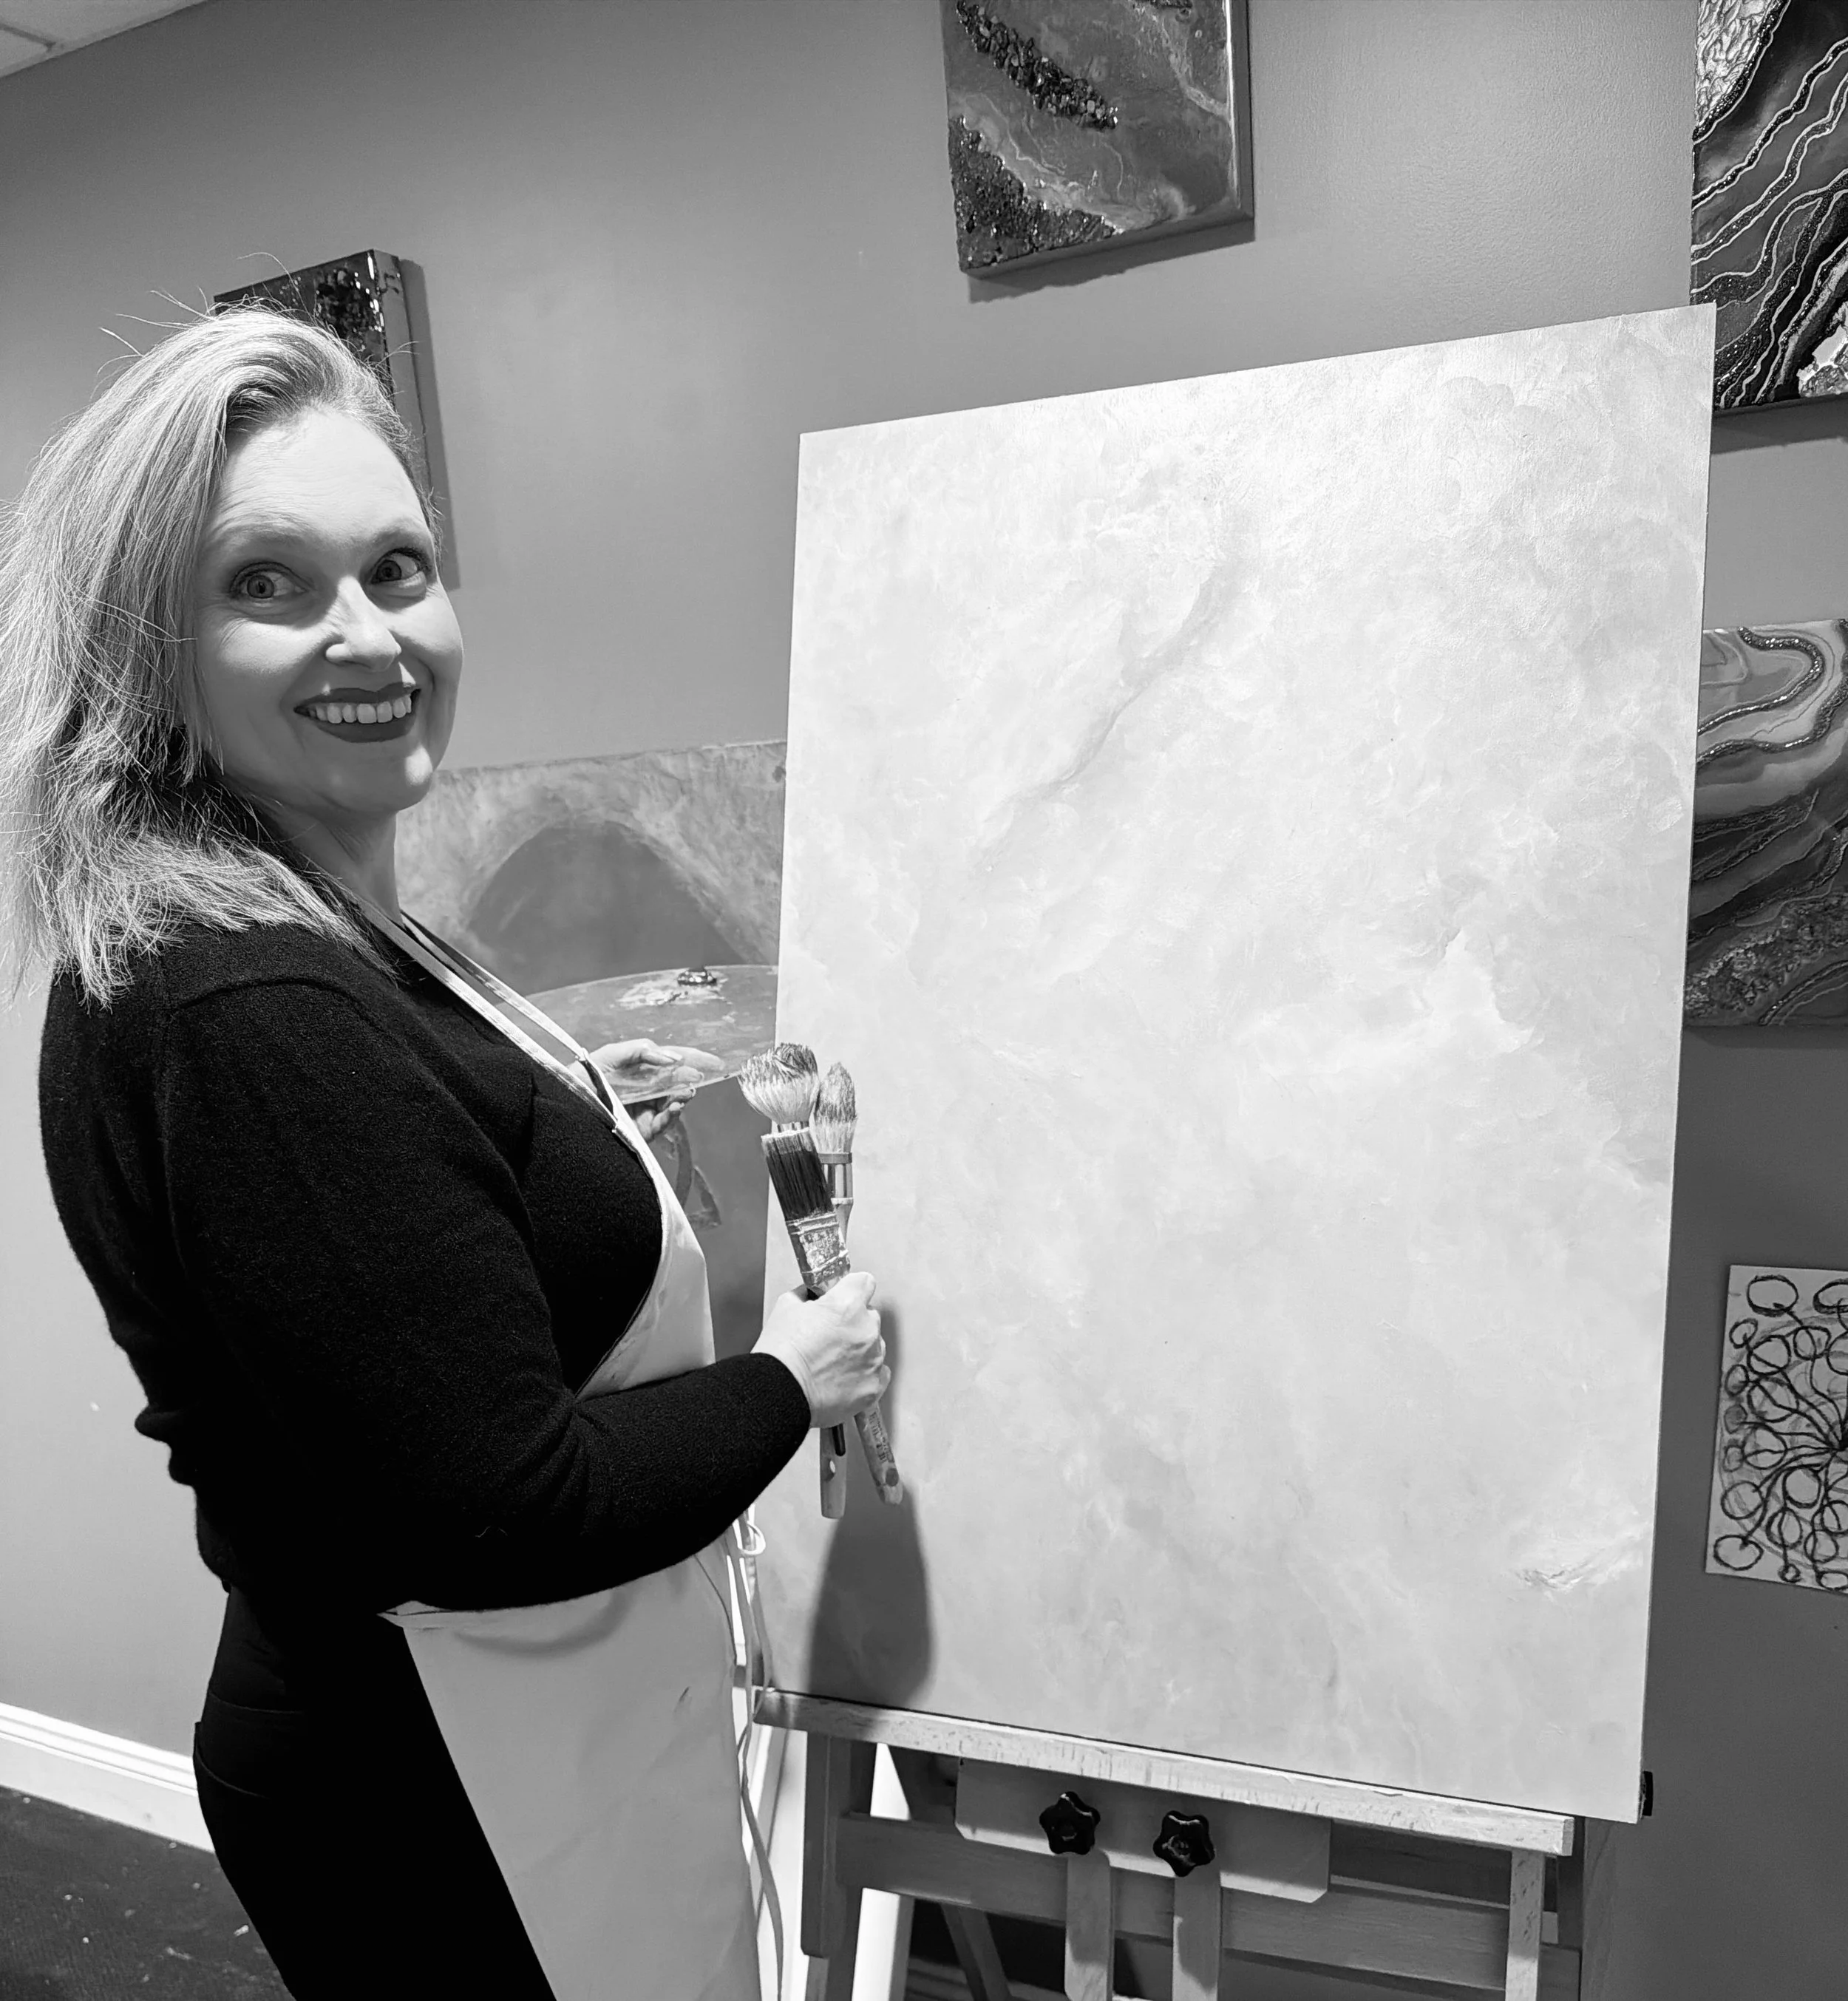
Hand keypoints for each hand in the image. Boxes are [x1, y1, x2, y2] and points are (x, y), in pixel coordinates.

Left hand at [589, 1040, 725, 1127]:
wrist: (563, 1107)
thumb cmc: (579, 1079)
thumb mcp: (608, 1056)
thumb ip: (639, 1051)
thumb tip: (671, 1057)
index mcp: (636, 1072)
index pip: (668, 1064)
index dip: (689, 1059)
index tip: (711, 1059)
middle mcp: (642, 1092)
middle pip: (675, 1084)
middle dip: (690, 1078)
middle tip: (702, 1074)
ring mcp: (643, 1112)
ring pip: (672, 1103)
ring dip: (683, 1096)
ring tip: (687, 1091)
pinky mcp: (641, 1132)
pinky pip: (663, 1123)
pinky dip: (672, 1114)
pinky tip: (675, 1105)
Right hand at [754, 1273, 888, 1430]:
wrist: (777, 1395)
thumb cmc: (779, 1355)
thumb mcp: (786, 1306)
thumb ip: (807, 1295)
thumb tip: (813, 1295)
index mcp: (847, 1305)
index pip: (864, 1282)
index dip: (851, 1289)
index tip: (843, 1296)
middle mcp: (866, 1330)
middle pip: (870, 1315)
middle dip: (853, 1321)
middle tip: (830, 1334)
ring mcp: (872, 1360)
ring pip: (875, 1345)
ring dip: (859, 1348)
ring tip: (831, 1361)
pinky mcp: (873, 1386)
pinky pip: (878, 1372)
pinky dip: (864, 1373)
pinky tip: (843, 1376)